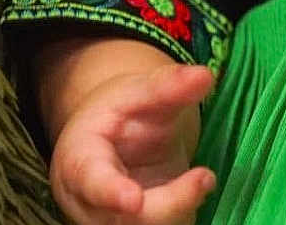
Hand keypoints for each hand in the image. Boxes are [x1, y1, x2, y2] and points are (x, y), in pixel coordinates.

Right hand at [49, 62, 215, 224]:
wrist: (111, 136)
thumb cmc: (119, 113)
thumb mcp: (139, 91)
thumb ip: (168, 86)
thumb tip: (205, 76)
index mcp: (79, 161)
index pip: (92, 182)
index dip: (111, 193)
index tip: (134, 200)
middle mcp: (87, 203)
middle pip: (123, 219)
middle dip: (167, 203)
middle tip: (205, 178)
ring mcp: (109, 222)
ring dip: (178, 211)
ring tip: (203, 180)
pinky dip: (181, 213)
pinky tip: (194, 191)